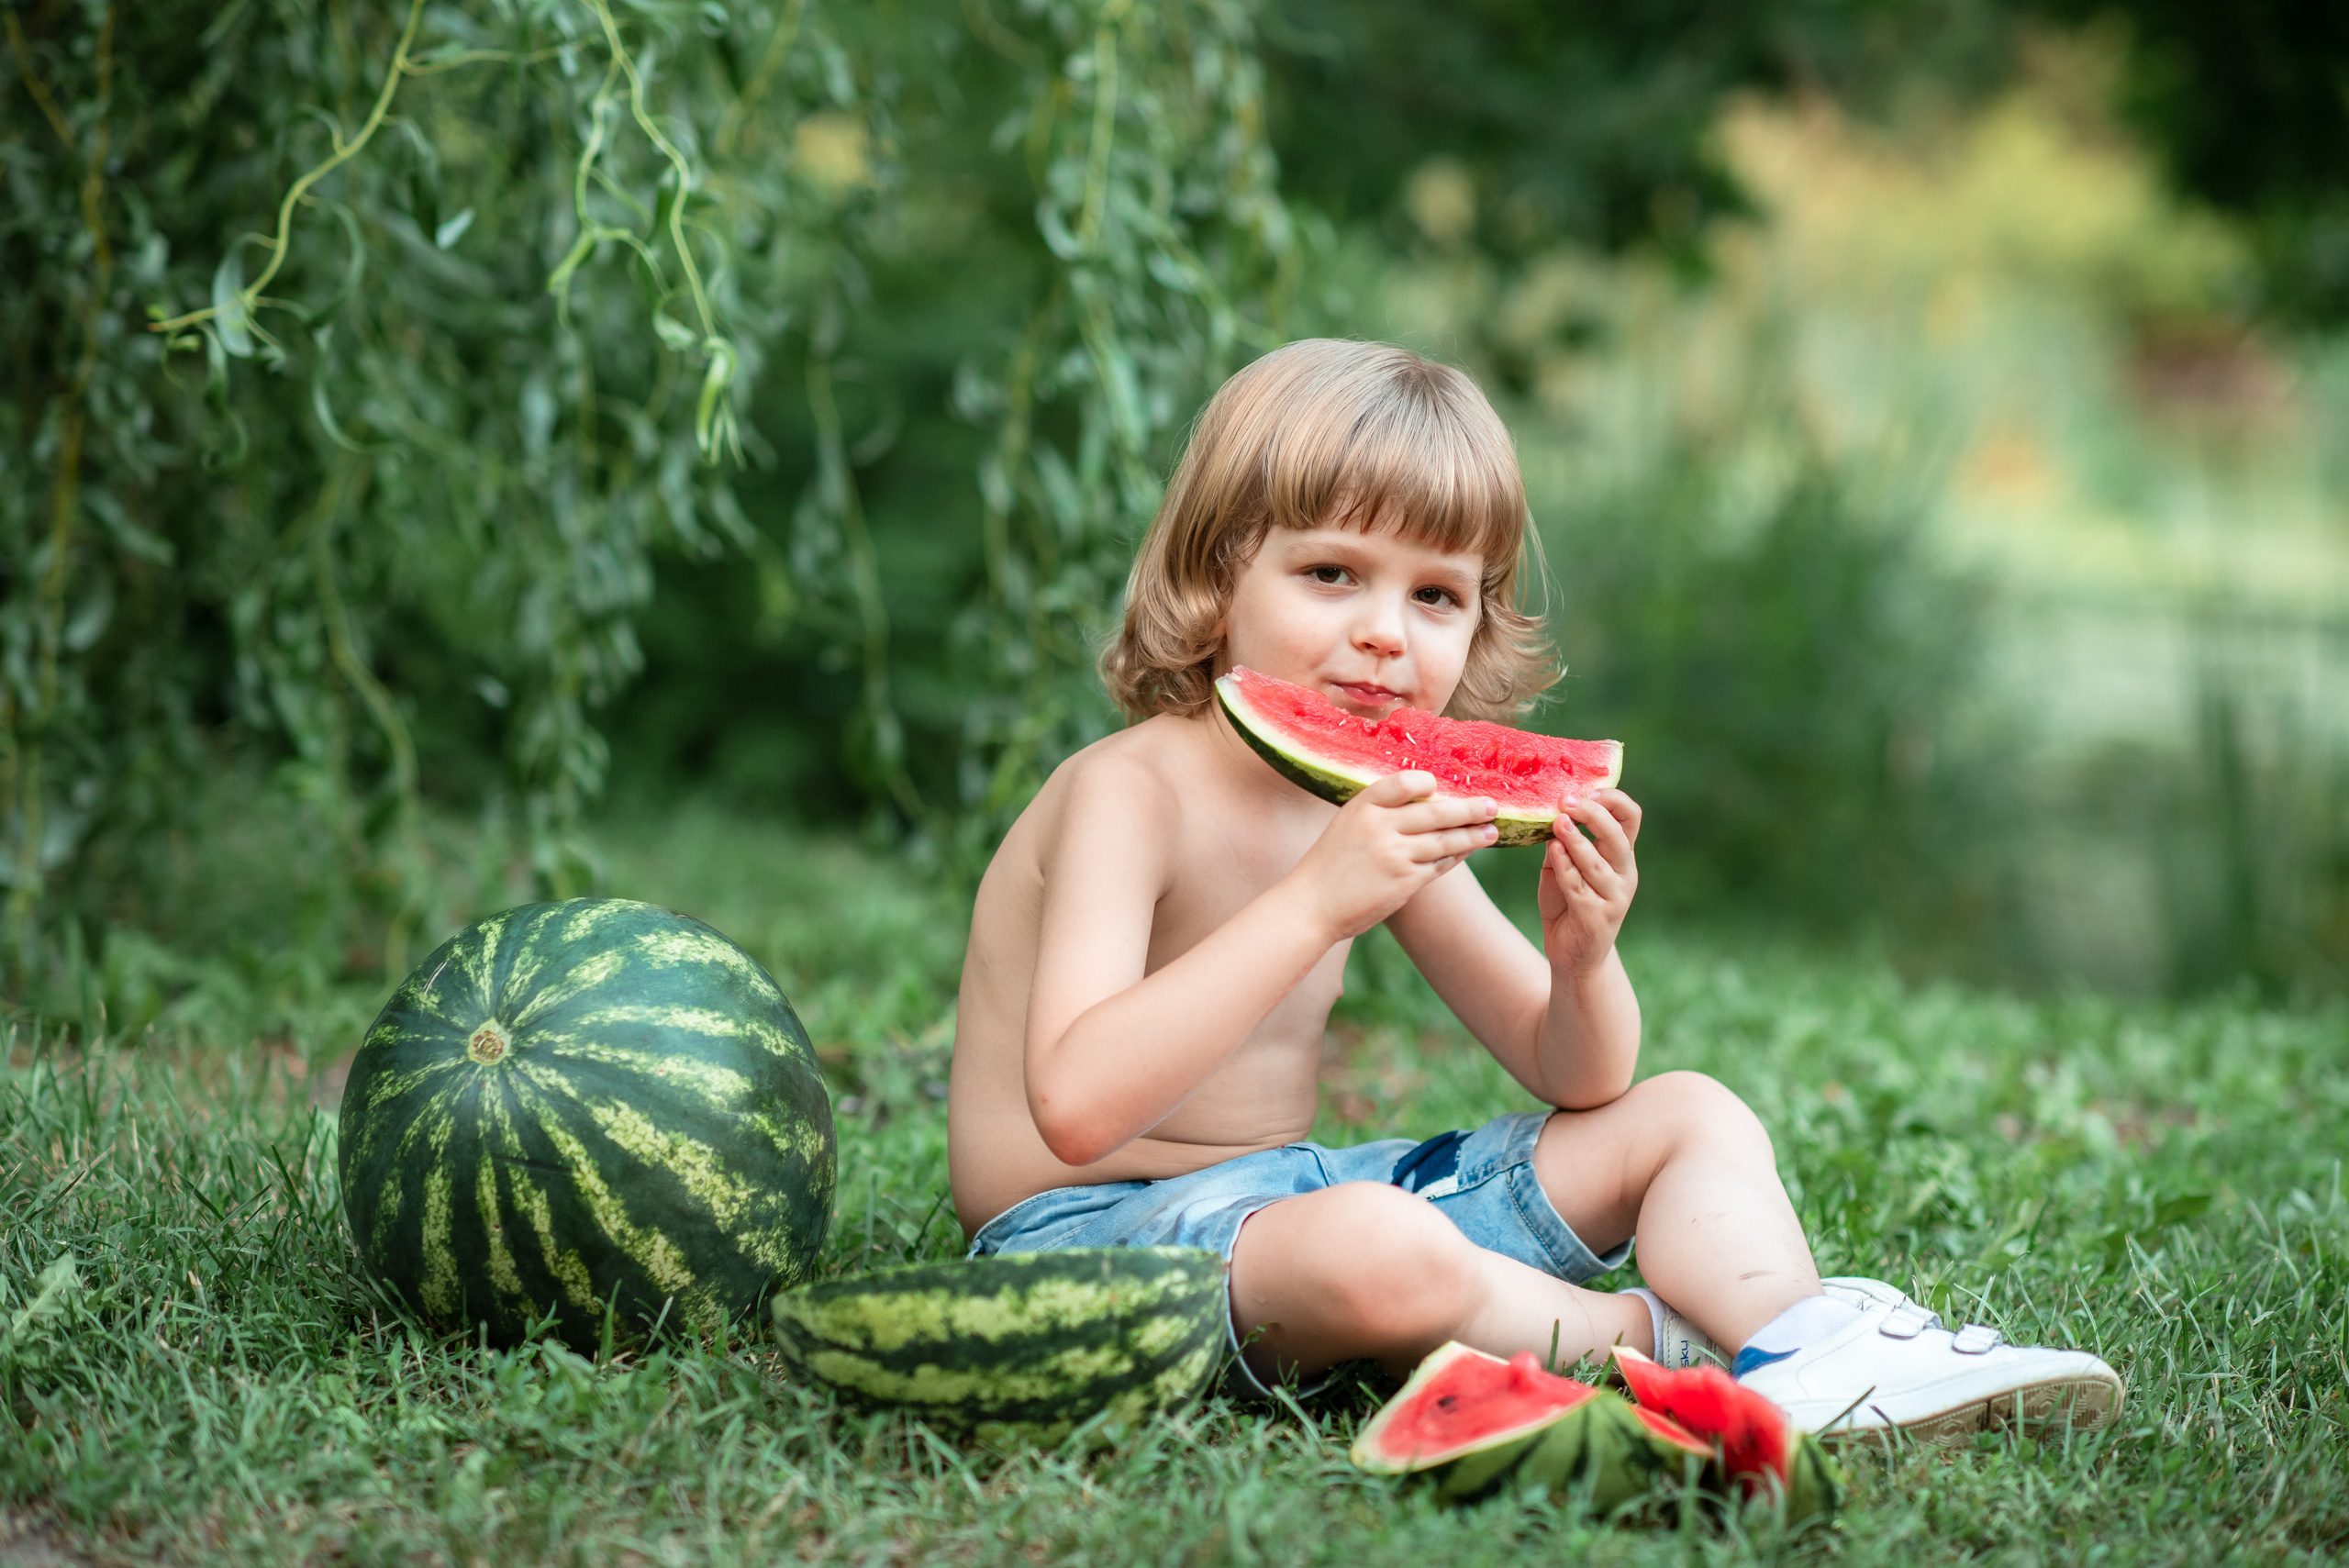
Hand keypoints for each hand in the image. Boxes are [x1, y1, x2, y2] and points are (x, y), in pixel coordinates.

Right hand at [1288, 772, 1499, 940]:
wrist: (1311, 906)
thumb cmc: (1329, 866)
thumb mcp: (1347, 825)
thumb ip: (1379, 812)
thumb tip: (1424, 802)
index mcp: (1363, 806)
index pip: (1406, 783)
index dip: (1429, 784)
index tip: (1442, 787)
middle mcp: (1380, 826)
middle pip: (1436, 812)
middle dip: (1469, 809)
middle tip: (1492, 806)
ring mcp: (1394, 854)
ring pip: (1445, 840)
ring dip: (1473, 835)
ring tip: (1492, 831)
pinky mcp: (1404, 882)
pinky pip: (1440, 865)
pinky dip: (1457, 857)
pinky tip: (1468, 851)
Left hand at [1538, 789, 1639, 975]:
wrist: (1574, 956)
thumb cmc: (1568, 905)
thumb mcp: (1563, 868)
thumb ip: (1562, 844)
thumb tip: (1552, 813)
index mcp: (1620, 855)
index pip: (1630, 817)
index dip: (1613, 799)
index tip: (1585, 791)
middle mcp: (1624, 874)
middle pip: (1616, 836)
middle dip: (1593, 815)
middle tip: (1566, 801)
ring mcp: (1614, 897)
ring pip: (1597, 862)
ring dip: (1576, 840)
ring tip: (1558, 822)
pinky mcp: (1597, 917)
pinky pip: (1579, 887)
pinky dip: (1565, 866)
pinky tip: (1553, 850)